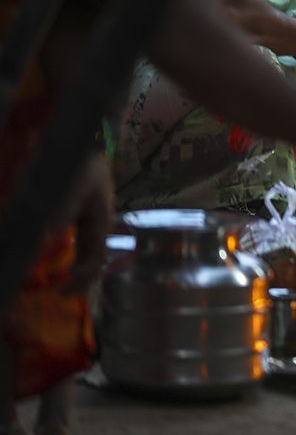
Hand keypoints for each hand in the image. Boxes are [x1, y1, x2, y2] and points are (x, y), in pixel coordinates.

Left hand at [64, 154, 113, 292]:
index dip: (83, 275)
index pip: (96, 257)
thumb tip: (52, 233)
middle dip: (81, 280)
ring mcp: (90, 221)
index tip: (65, 284)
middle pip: (94, 259)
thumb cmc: (83, 164)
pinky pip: (80, 242)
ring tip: (62, 283)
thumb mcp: (73, 184)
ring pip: (88, 252)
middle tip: (61, 294)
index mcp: (100, 221)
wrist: (90, 144)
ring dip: (78, 270)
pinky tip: (60, 259)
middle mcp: (97, 225)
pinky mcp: (82, 215)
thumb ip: (63, 208)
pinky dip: (73, 256)